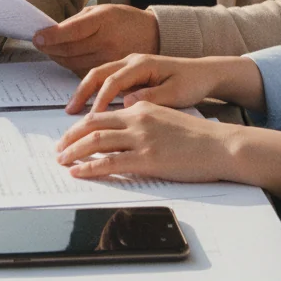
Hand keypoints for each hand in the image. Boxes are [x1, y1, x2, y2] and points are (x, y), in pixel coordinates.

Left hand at [33, 4, 158, 74]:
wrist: (154, 36)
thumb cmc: (125, 20)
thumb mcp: (103, 10)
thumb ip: (78, 20)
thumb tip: (53, 30)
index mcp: (104, 20)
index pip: (71, 30)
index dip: (52, 35)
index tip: (37, 36)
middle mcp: (106, 41)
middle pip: (69, 49)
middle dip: (49, 47)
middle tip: (39, 43)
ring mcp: (109, 58)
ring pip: (73, 62)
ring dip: (57, 57)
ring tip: (49, 50)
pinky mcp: (111, 72)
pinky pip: (82, 71)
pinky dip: (70, 65)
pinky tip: (65, 58)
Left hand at [54, 101, 247, 182]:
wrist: (221, 146)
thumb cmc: (199, 137)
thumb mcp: (167, 118)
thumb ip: (145, 120)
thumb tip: (125, 130)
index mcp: (142, 107)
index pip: (102, 113)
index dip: (81, 125)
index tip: (70, 135)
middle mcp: (138, 118)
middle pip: (93, 124)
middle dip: (71, 137)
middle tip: (59, 149)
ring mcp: (142, 138)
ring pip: (96, 141)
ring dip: (74, 152)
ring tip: (62, 161)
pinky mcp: (147, 158)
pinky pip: (109, 162)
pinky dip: (89, 167)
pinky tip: (78, 172)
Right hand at [63, 54, 232, 113]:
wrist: (205, 73)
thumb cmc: (192, 82)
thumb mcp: (176, 93)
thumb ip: (151, 98)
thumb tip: (127, 104)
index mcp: (142, 63)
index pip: (113, 80)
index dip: (100, 100)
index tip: (92, 118)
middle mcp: (132, 60)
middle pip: (98, 73)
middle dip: (82, 92)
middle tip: (70, 112)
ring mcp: (130, 66)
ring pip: (100, 76)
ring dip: (86, 92)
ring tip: (73, 111)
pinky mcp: (132, 74)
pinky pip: (108, 81)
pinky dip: (96, 93)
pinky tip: (90, 108)